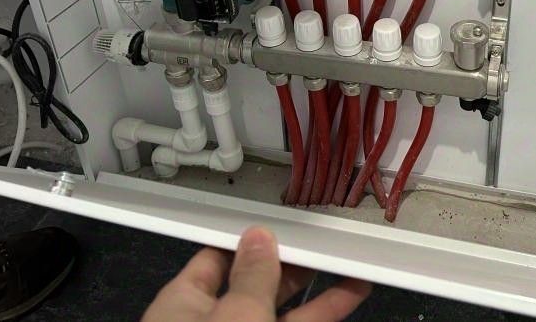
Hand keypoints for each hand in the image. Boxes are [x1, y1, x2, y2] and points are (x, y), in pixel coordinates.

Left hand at [143, 227, 371, 321]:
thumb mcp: (237, 315)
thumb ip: (254, 275)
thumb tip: (259, 237)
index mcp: (183, 306)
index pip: (216, 259)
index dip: (251, 240)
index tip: (285, 223)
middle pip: (253, 285)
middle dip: (291, 263)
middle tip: (325, 241)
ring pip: (282, 313)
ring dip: (318, 291)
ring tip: (352, 267)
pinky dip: (323, 314)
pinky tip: (349, 297)